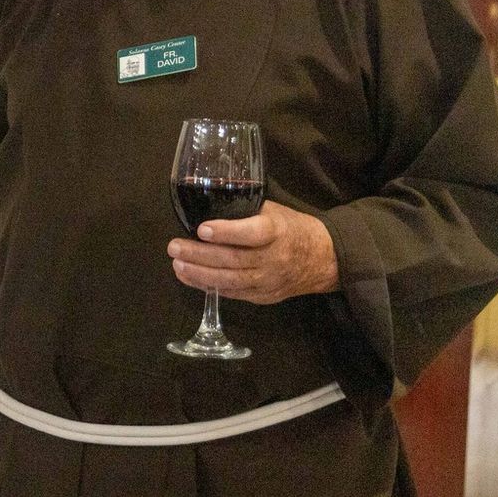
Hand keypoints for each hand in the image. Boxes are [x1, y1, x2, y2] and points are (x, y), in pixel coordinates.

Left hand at [167, 200, 339, 304]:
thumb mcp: (275, 212)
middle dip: (200, 254)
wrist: (323, 259)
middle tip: (174, 247)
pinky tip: (188, 276)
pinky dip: (208, 286)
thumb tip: (208, 200)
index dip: (226, 232)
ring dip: (199, 273)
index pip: (252, 233)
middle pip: (233, 259)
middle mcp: (273, 259)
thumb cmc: (292, 229)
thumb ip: (246, 210)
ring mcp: (268, 281)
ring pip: (230, 280)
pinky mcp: (263, 296)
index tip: (202, 229)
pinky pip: (232, 293)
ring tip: (177, 263)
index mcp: (278, 232)